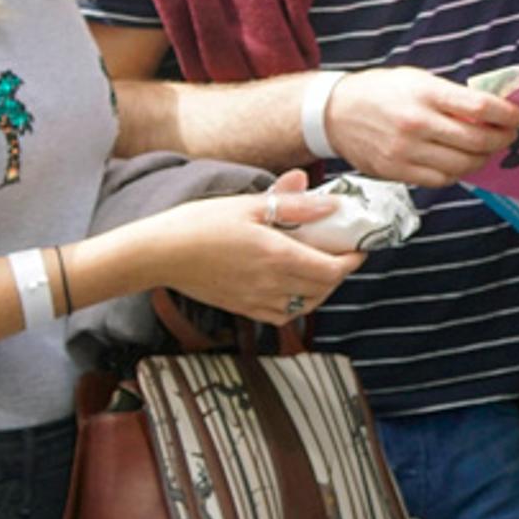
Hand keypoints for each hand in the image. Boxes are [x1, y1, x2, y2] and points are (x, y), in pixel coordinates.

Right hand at [143, 176, 364, 322]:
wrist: (159, 254)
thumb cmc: (200, 224)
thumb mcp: (250, 205)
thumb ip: (293, 204)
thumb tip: (330, 203)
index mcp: (277, 256)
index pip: (333, 269)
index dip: (353, 260)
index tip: (359, 246)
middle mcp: (271, 284)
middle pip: (324, 288)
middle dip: (340, 272)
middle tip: (342, 253)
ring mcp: (256, 301)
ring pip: (306, 306)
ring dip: (321, 290)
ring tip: (319, 268)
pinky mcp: (242, 309)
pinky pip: (282, 315)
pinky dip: (297, 304)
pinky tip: (292, 286)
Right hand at [325, 67, 518, 184]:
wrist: (334, 112)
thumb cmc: (381, 91)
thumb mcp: (417, 79)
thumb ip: (452, 95)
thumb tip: (493, 109)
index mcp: (425, 93)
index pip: (479, 107)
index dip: (508, 114)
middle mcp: (416, 123)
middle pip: (476, 140)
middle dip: (502, 140)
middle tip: (509, 136)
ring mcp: (405, 151)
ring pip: (463, 165)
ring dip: (484, 159)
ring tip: (487, 150)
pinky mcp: (396, 171)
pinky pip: (441, 180)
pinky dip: (458, 173)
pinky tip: (461, 162)